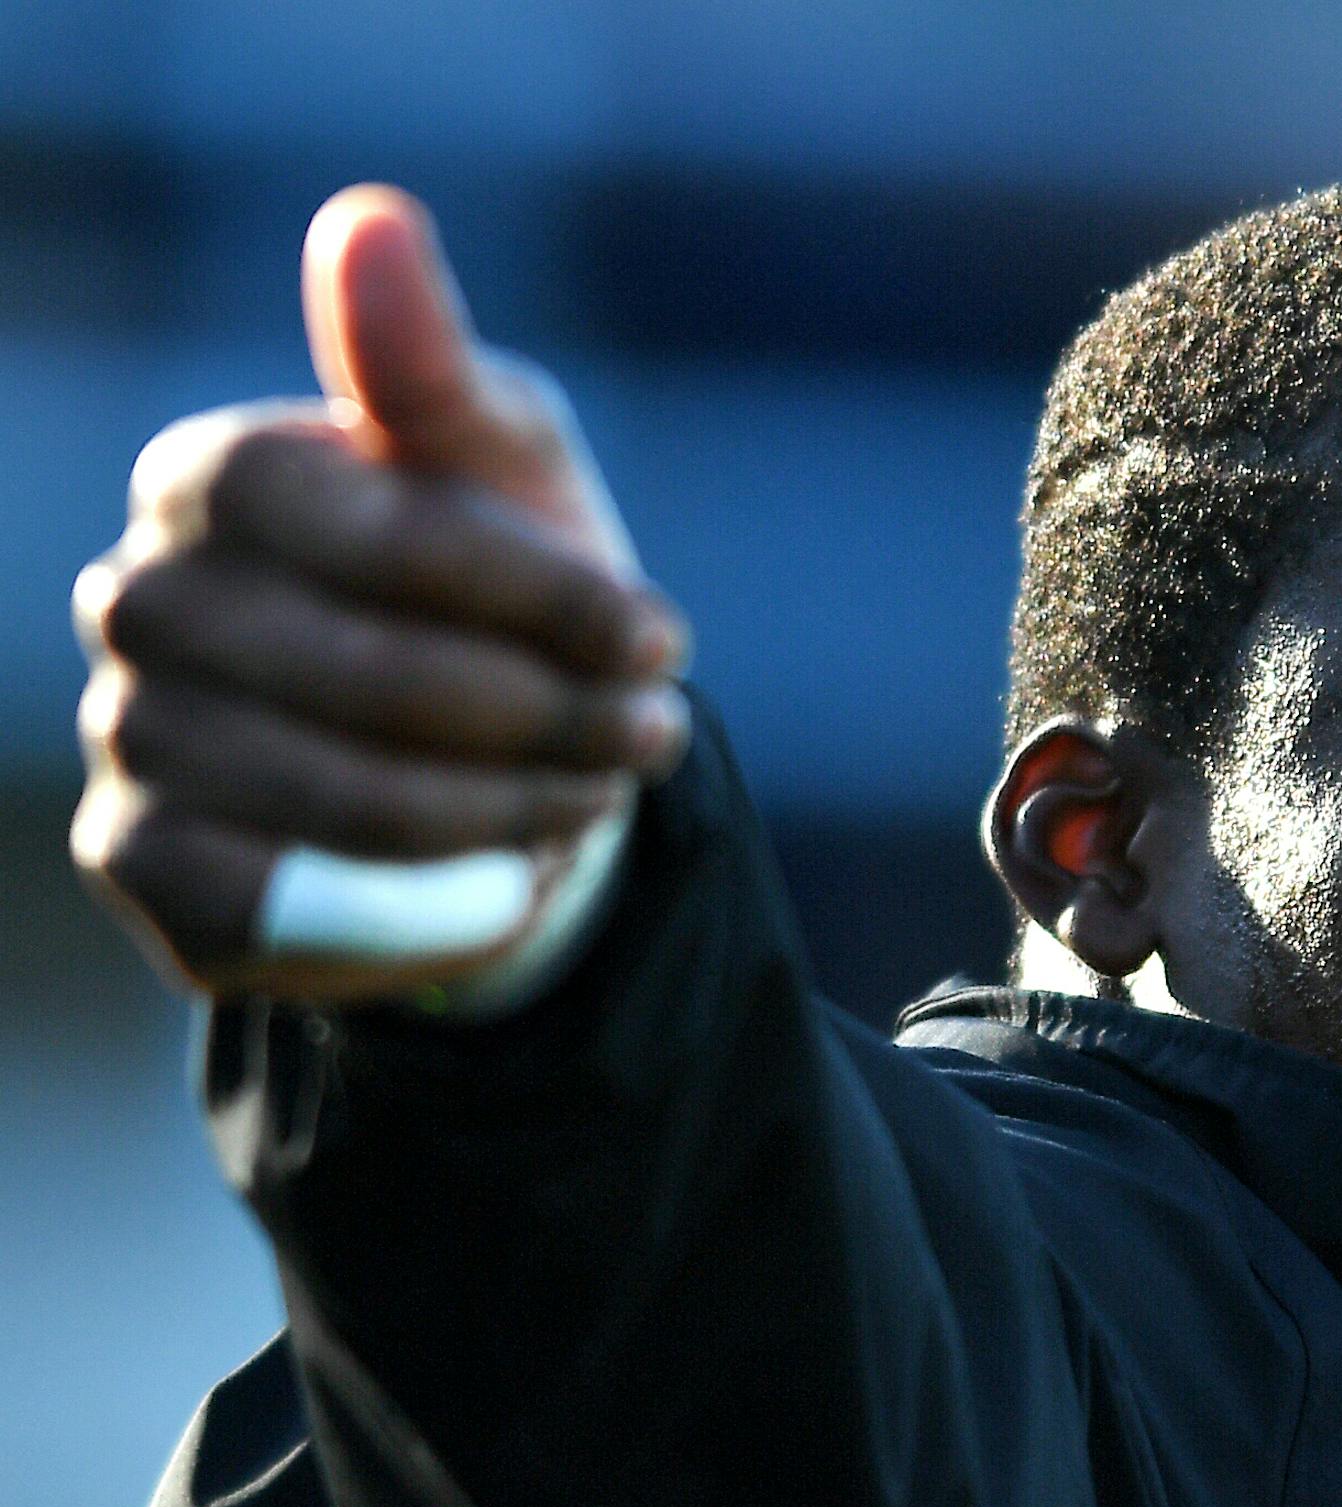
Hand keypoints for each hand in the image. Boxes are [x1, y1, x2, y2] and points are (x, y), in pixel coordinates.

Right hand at [71, 186, 689, 1003]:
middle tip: (650, 735)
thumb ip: (441, 373)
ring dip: (514, 809)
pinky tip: (502, 874)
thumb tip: (373, 221)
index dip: (541, 598)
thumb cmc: (500, 594)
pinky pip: (297, 902)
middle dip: (549, 718)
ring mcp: (130, 734)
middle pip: (376, 676)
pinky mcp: (152, 865)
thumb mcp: (507, 477)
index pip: (384, 535)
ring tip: (597, 794)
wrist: (486, 763)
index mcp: (218, 477)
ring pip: (350, 798)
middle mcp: (143, 597)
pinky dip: (435, 899)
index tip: (664, 642)